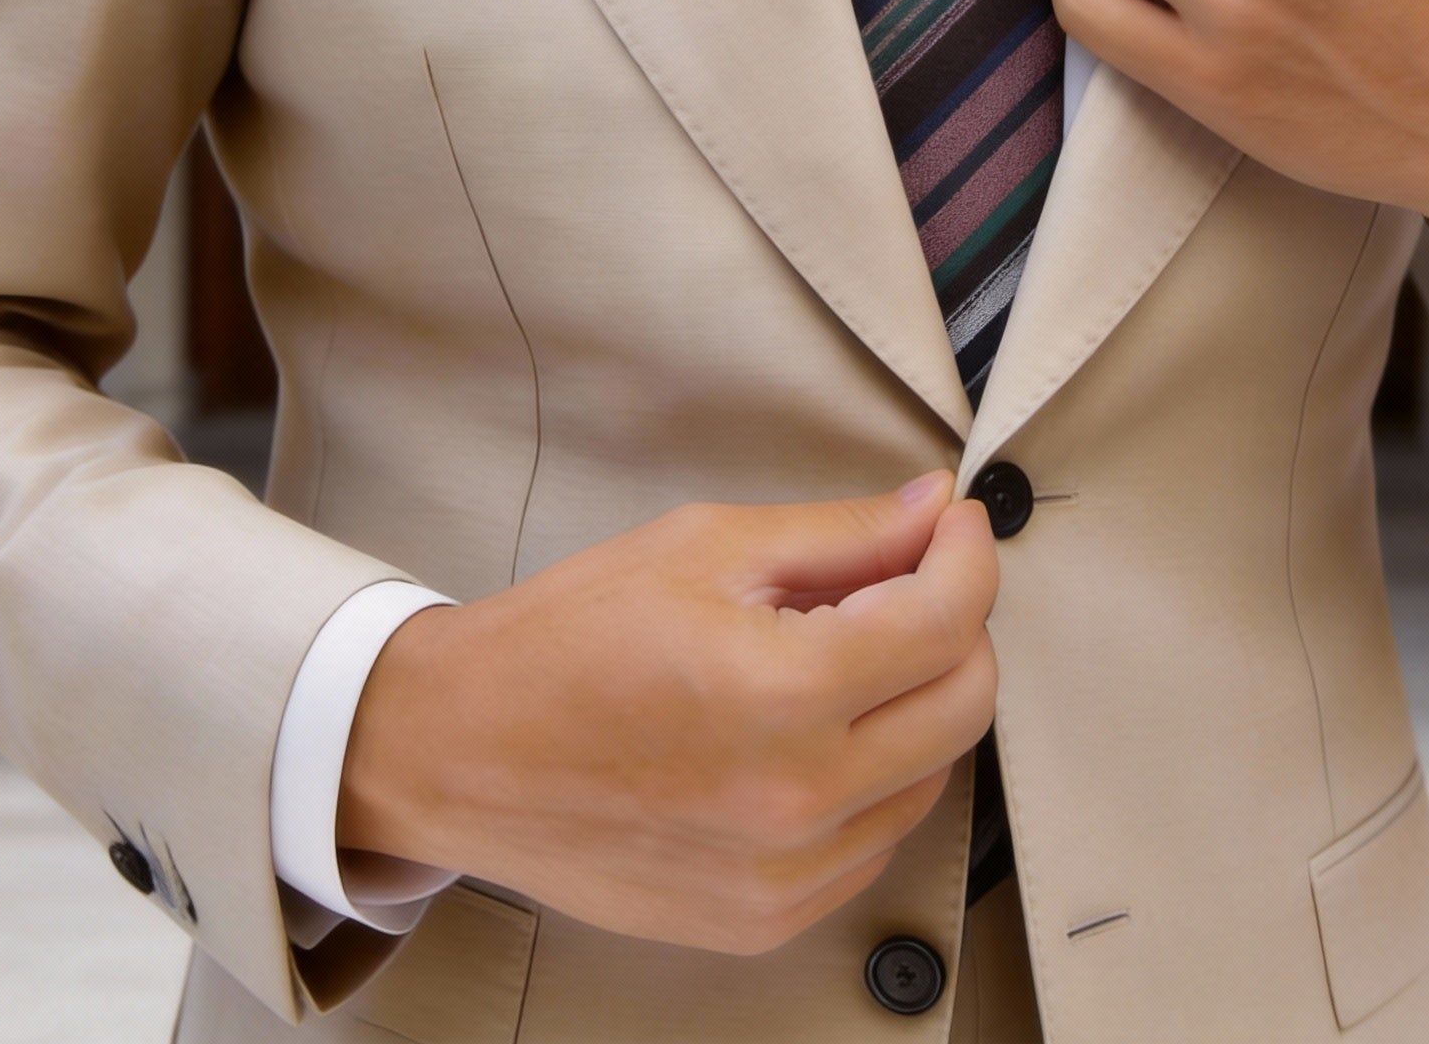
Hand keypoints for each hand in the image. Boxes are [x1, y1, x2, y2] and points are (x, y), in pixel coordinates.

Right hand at [338, 472, 996, 954]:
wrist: (460, 752)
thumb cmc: (566, 640)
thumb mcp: (706, 547)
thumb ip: (840, 534)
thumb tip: (933, 510)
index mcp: (780, 692)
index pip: (947, 620)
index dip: (967, 554)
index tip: (955, 526)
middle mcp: (796, 799)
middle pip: (964, 703)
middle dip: (958, 623)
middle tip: (911, 578)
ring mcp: (785, 875)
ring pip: (933, 774)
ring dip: (916, 701)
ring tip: (840, 654)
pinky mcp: (766, 918)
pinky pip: (875, 838)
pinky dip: (874, 775)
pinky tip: (815, 729)